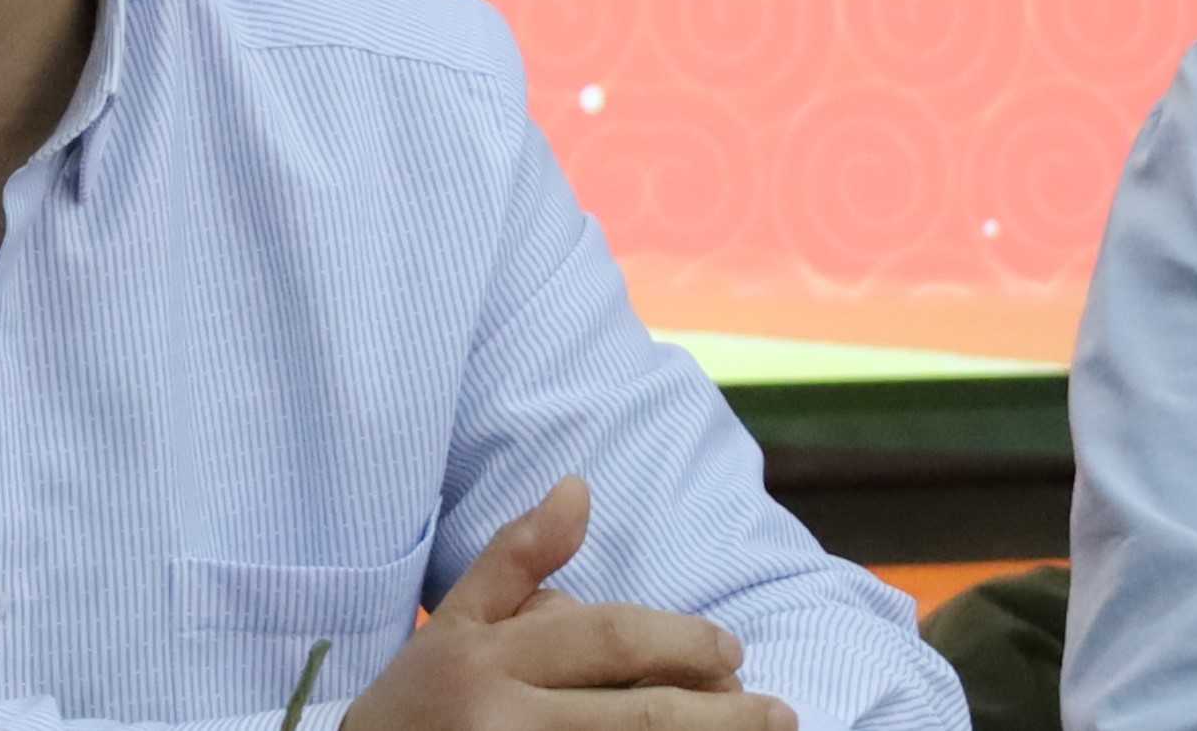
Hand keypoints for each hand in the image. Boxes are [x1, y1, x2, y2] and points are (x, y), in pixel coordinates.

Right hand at [337, 479, 791, 730]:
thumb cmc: (417, 706)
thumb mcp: (454, 624)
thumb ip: (517, 558)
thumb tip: (579, 489)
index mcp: (484, 658)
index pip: (608, 640)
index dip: (683, 641)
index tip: (733, 651)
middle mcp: (501, 722)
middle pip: (639, 718)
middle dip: (722, 716)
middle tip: (779, 713)